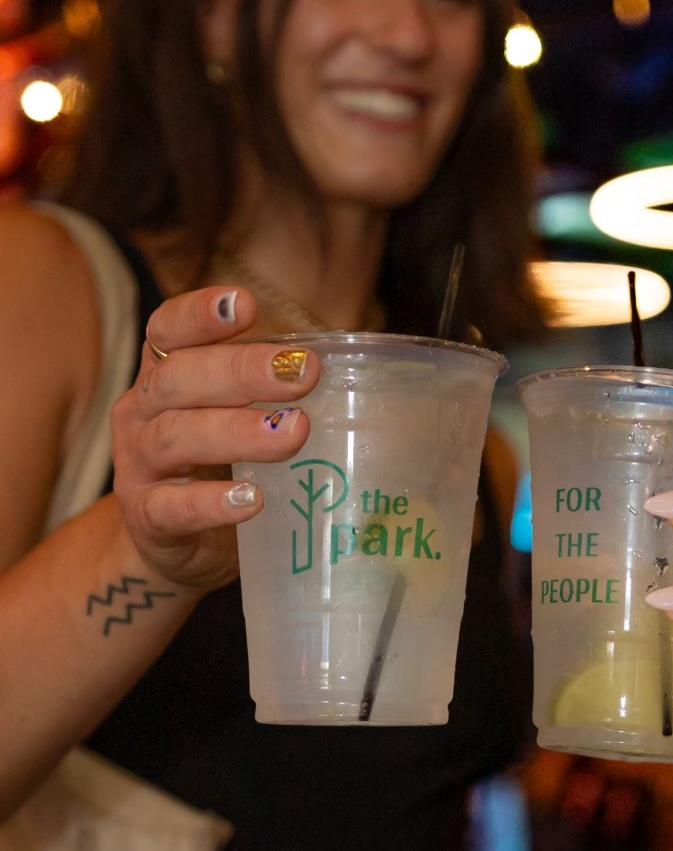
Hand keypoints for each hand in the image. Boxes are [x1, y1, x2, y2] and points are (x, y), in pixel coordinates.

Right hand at [110, 287, 318, 591]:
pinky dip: (212, 502)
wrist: (173, 545)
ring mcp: (138, 466)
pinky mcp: (148, 519)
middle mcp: (143, 412)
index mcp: (165, 374)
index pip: (168, 330)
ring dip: (238, 432)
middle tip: (303, 373)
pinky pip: (173, 508)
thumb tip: (354, 366)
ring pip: (177, 438)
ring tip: (294, 432)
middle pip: (179, 378)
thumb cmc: (218, 463)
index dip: (200, 314)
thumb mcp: (236, 414)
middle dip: (242, 370)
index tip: (245, 305)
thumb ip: (272, 387)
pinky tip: (252, 498)